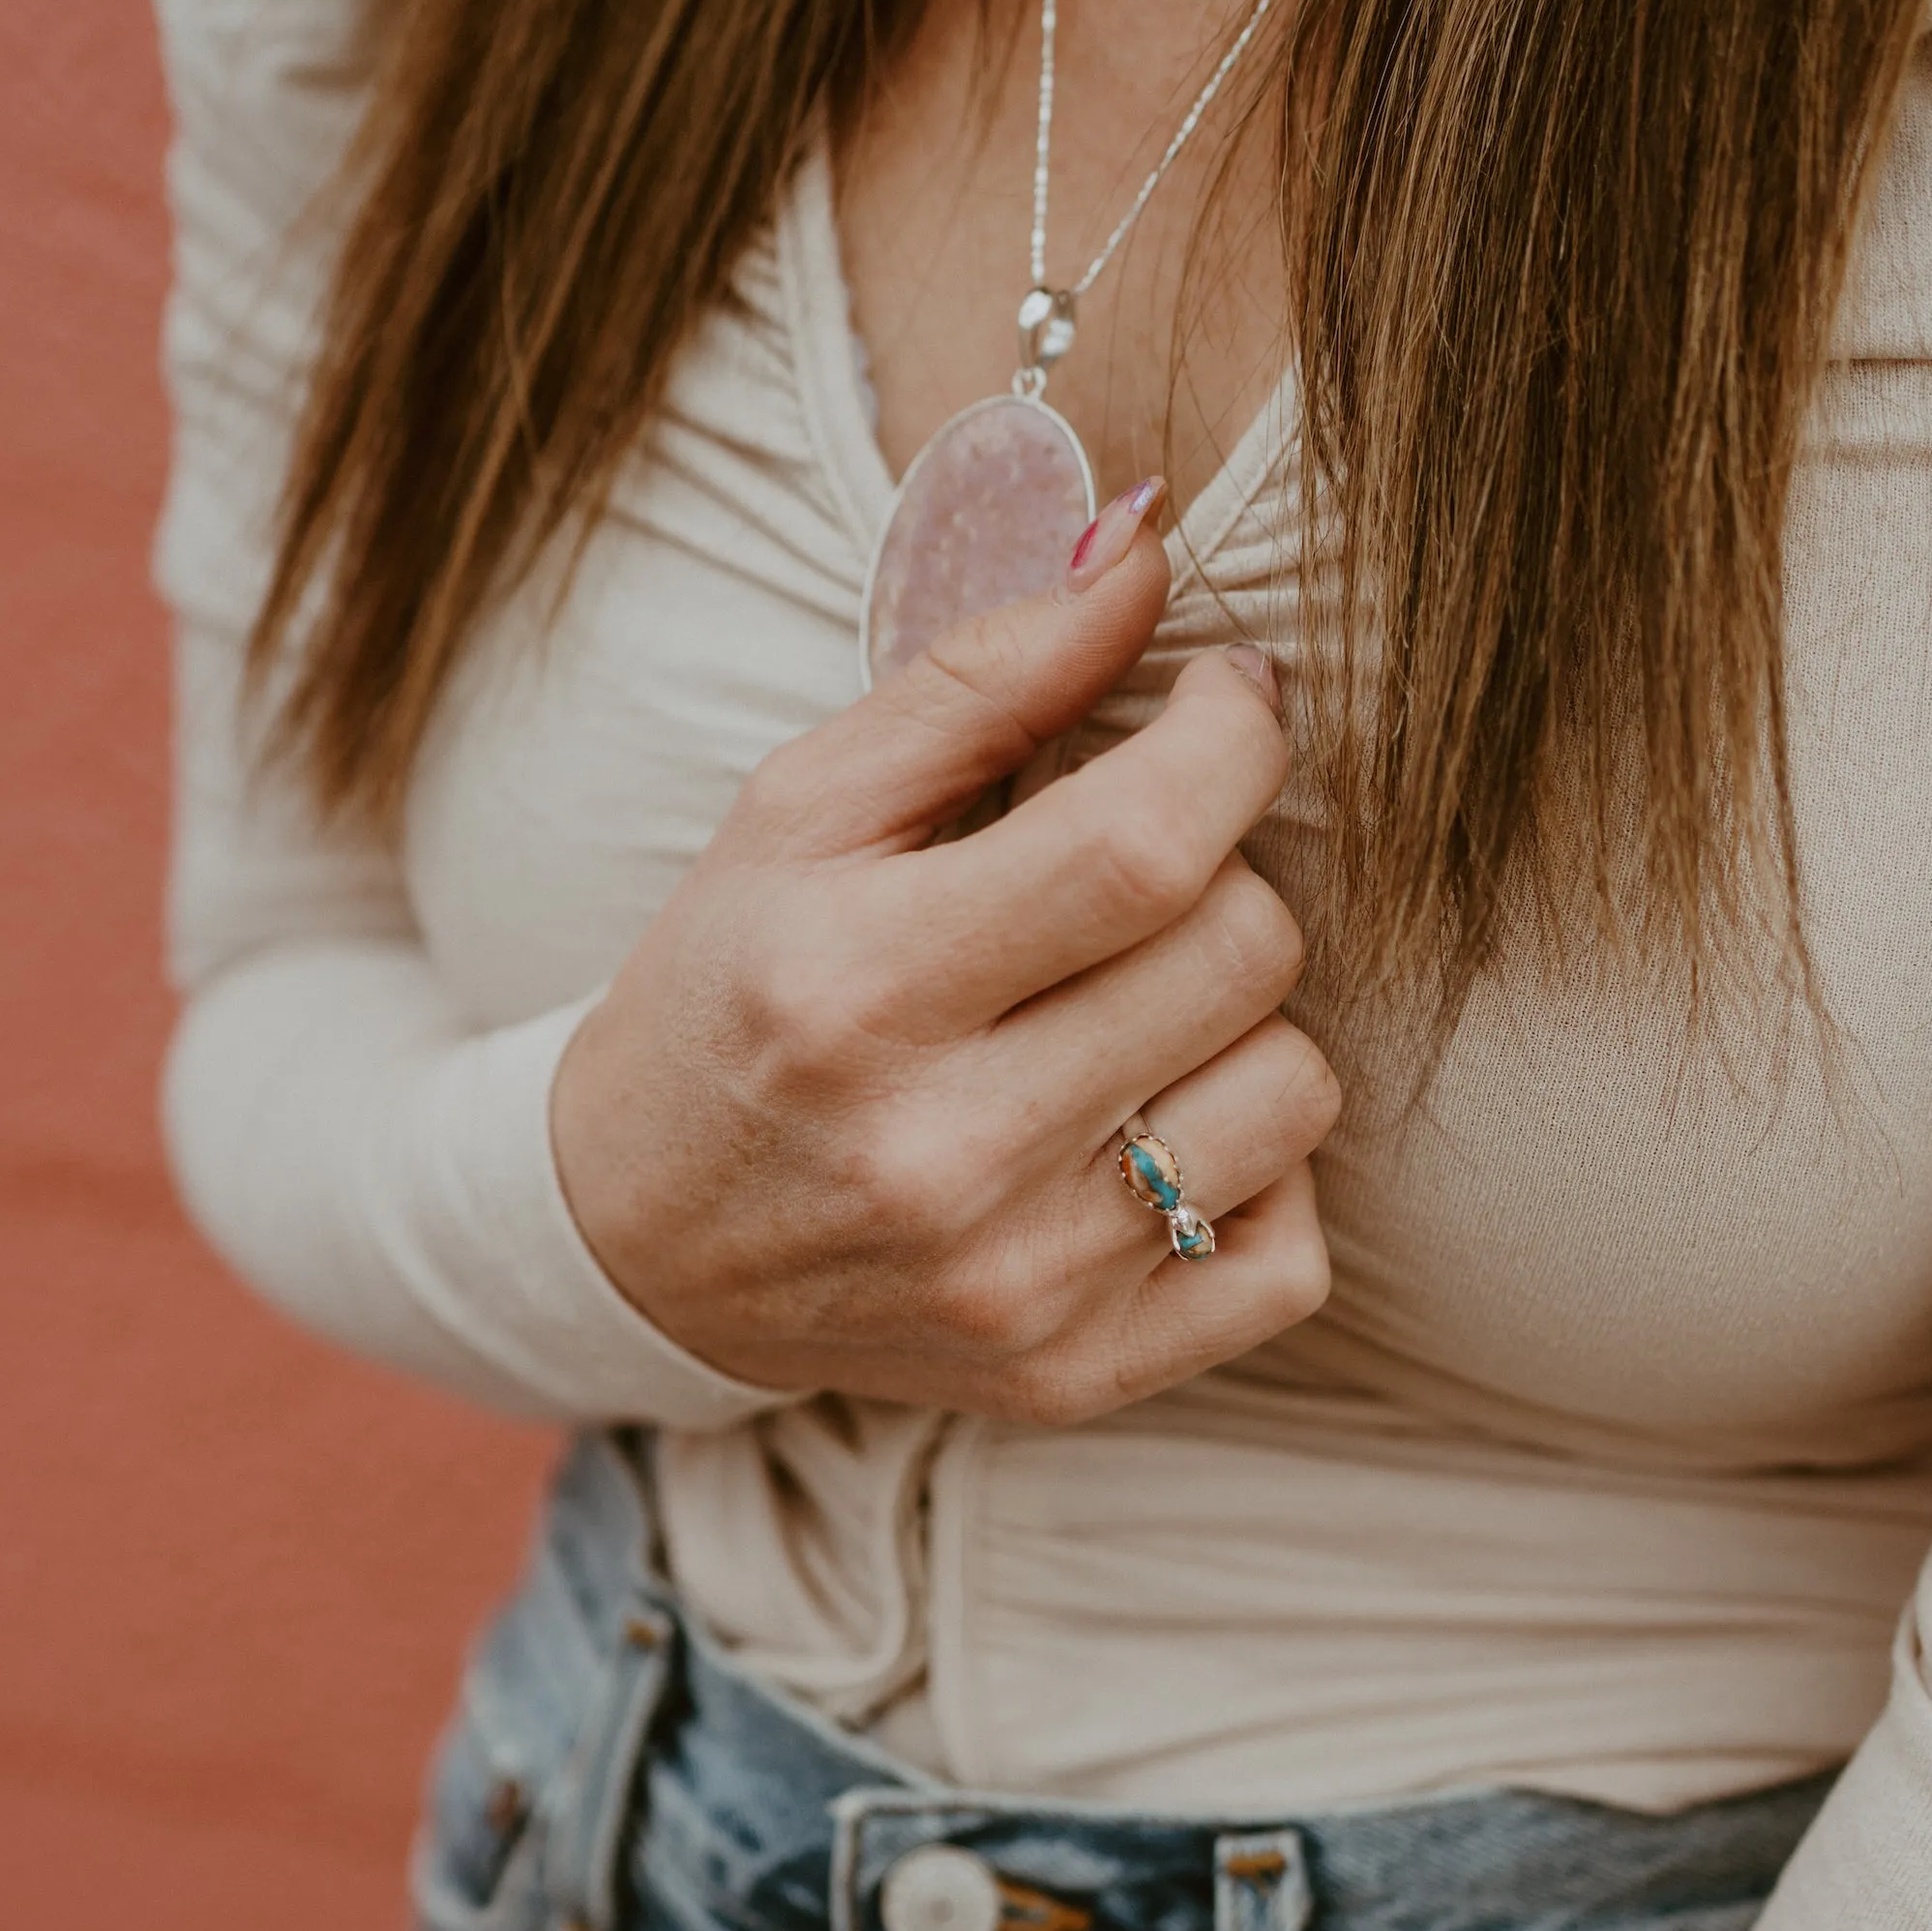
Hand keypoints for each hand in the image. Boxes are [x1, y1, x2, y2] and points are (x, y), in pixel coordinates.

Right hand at [551, 492, 1337, 1418]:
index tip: (1226, 703)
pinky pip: (1288, 1256)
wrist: (639, 1241)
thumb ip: (979, 676)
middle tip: (1140, 876)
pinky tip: (1157, 1134)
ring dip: (1242, 1026)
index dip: (1234, 741)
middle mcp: (942, 1155)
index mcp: (859, 987)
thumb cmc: (734, 989)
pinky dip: (1258, 1181)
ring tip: (1135, 1010)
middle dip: (1224, 877)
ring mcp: (1018, 1283)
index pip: (1148, 844)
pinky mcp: (1074, 1374)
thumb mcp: (802, 808)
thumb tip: (1150, 556)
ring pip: (1293, 1095)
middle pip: (1243, 956)